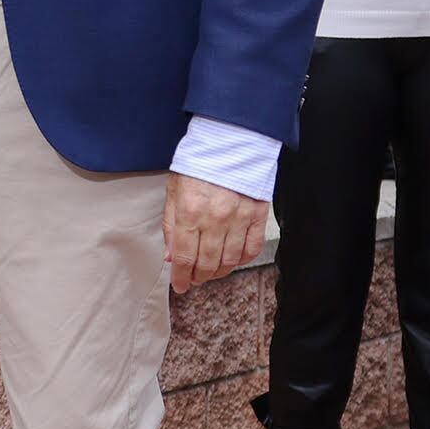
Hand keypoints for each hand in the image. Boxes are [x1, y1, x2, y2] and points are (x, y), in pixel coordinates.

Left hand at [165, 173, 266, 294]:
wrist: (230, 143)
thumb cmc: (198, 165)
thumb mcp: (174, 191)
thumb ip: (171, 225)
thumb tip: (171, 256)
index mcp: (190, 212)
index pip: (184, 257)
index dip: (181, 277)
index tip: (179, 285)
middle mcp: (215, 219)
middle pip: (207, 263)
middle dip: (198, 277)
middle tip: (193, 280)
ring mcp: (239, 219)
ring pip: (230, 260)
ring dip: (219, 272)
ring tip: (211, 273)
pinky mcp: (257, 216)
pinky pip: (252, 248)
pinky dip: (242, 260)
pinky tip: (233, 261)